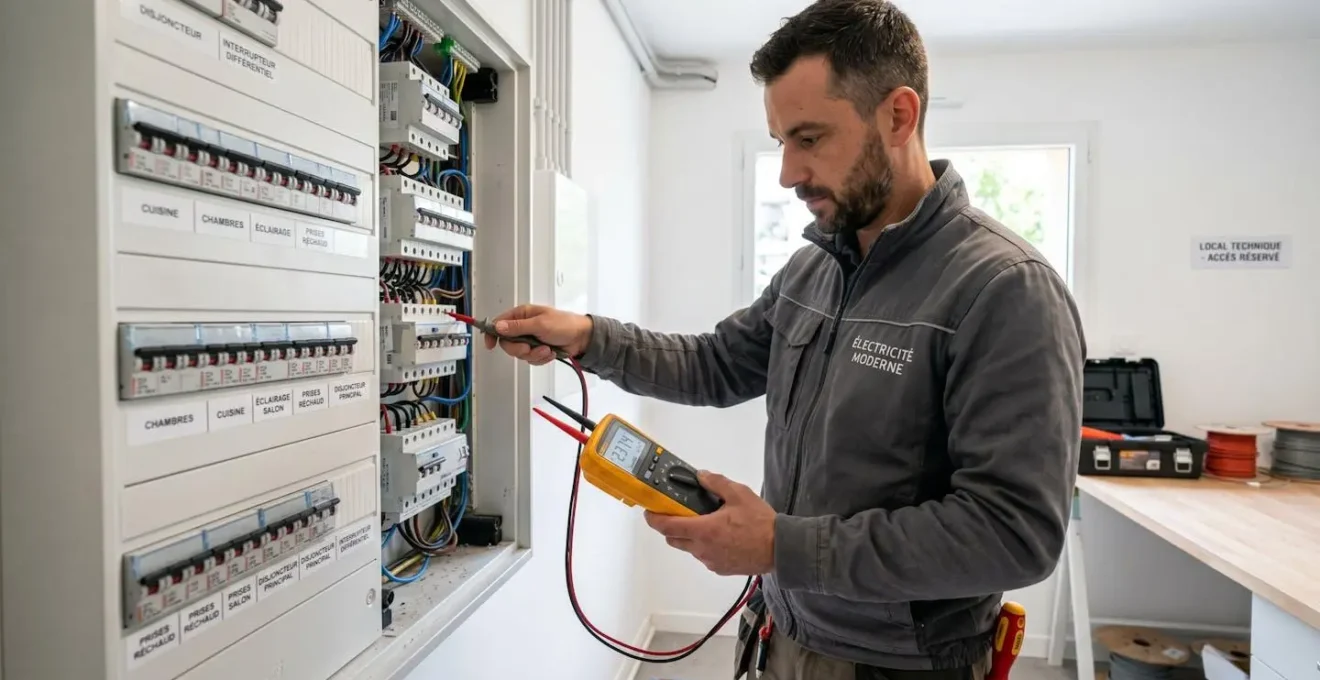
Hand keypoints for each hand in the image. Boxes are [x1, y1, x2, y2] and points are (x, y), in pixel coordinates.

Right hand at [483, 304, 593, 365]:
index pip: (499, 324)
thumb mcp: (540, 324)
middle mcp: (523, 327)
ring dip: (534, 355)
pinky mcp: (536, 350)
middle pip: (507, 343)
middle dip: (519, 349)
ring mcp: (530, 339)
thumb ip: (518, 327)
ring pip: (520, 354)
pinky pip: (530, 359)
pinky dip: (540, 359)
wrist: (581, 338)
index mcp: (521, 315)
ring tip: (546, 349)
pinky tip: (550, 353)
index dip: (492, 334)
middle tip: (530, 347)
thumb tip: (498, 327)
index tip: (490, 345)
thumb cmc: (564, 324)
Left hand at [644, 471, 775, 576]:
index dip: (654, 519)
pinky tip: (722, 537)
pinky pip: (704, 556)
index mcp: (704, 530)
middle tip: (681, 513)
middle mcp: (702, 549)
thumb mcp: (739, 494)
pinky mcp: (719, 569)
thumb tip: (700, 476)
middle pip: (674, 539)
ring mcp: (710, 561)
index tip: (650, 512)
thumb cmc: (760, 523)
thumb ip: (716, 483)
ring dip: (690, 536)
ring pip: (689, 548)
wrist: (780, 549)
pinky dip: (705, 546)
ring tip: (709, 523)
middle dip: (672, 526)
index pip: (667, 527)